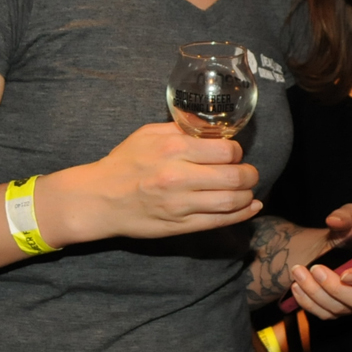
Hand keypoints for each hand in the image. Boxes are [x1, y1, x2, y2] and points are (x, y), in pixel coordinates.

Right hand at [50, 122, 259, 242]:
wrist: (100, 198)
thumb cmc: (124, 163)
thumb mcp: (147, 134)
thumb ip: (179, 129)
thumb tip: (209, 126)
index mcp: (172, 150)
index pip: (225, 150)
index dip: (236, 152)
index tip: (233, 153)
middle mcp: (179, 177)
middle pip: (234, 176)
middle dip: (249, 174)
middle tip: (248, 172)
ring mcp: (180, 205)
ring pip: (231, 201)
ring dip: (247, 195)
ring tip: (247, 189)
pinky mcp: (180, 226)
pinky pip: (219, 222)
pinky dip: (241, 215)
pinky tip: (251, 207)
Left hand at [286, 205, 351, 319]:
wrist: (324, 248)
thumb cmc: (344, 232)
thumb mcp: (349, 215)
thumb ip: (346, 214)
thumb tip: (334, 220)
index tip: (344, 273)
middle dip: (336, 288)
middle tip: (315, 269)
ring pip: (340, 308)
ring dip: (315, 292)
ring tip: (298, 271)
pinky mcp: (339, 310)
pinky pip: (324, 314)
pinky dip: (308, 302)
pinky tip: (297, 287)